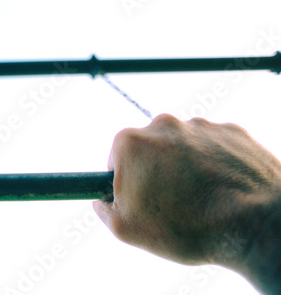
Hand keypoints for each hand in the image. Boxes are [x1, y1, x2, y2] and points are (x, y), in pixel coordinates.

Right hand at [93, 114, 280, 292]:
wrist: (254, 224)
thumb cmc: (186, 226)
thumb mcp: (126, 229)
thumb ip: (104, 210)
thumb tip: (101, 202)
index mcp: (130, 142)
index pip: (116, 161)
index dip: (125, 184)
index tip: (139, 199)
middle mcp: (163, 125)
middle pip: (149, 150)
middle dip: (154, 172)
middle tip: (169, 202)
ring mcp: (199, 125)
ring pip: (181, 147)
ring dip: (184, 168)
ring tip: (199, 198)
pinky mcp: (231, 131)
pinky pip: (212, 147)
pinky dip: (212, 164)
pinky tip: (220, 188)